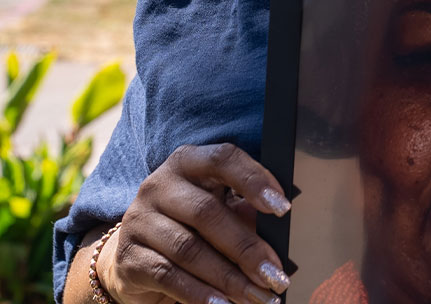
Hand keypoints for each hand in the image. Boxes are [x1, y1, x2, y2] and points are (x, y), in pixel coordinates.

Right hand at [95, 143, 291, 303]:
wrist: (136, 255)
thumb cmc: (189, 226)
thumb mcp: (218, 209)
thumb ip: (244, 212)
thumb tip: (280, 232)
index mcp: (188, 161)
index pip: (223, 159)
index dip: (254, 179)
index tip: (283, 208)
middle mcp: (160, 184)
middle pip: (207, 212)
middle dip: (246, 247)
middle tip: (275, 275)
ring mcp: (140, 220)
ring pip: (189, 248)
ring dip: (229, 278)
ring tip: (258, 296)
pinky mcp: (129, 257)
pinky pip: (169, 276)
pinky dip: (200, 294)